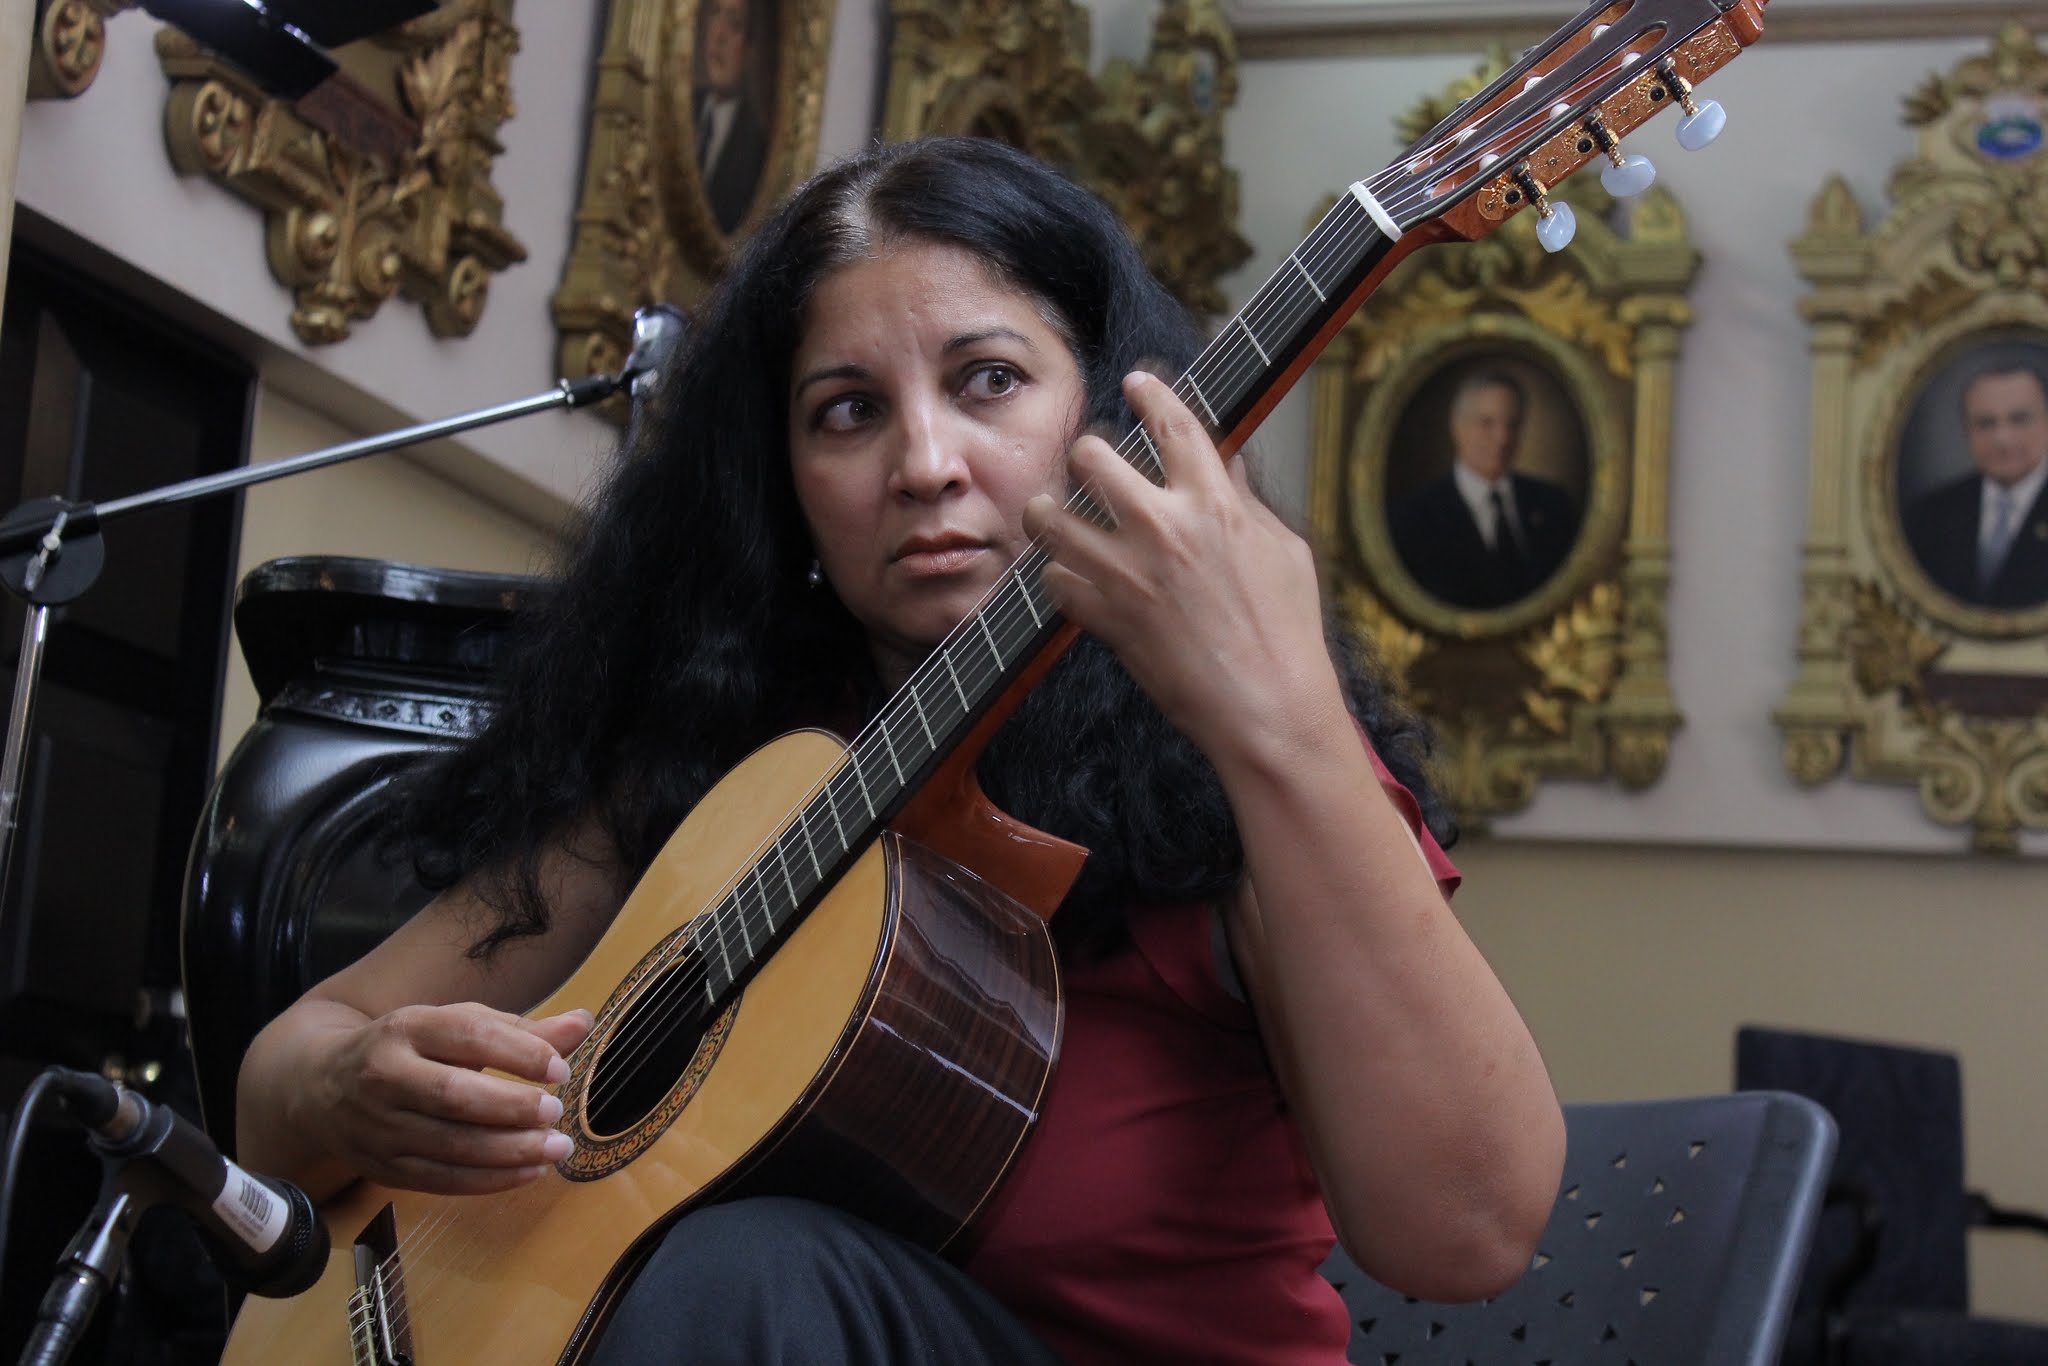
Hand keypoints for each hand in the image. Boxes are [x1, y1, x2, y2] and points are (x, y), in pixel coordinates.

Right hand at [309, 1002, 594, 1194]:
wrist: (320, 1086)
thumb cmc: (409, 1049)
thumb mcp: (455, 1025)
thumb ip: (519, 1030)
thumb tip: (582, 1024)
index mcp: (407, 1028)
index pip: (467, 1035)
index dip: (518, 1053)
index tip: (560, 1069)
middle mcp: (386, 1076)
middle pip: (453, 1095)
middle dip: (511, 1107)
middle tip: (556, 1111)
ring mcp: (379, 1126)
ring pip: (448, 1144)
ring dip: (509, 1151)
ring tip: (557, 1147)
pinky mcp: (382, 1167)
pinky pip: (440, 1179)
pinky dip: (489, 1180)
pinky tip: (530, 1171)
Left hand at [1022, 370, 1345, 768]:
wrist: (1266, 706)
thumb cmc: (1287, 632)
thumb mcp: (1284, 551)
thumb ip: (1247, 502)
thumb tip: (1228, 463)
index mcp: (1214, 504)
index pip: (1173, 425)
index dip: (1151, 394)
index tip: (1136, 382)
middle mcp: (1163, 528)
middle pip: (1094, 456)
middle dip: (1087, 452)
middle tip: (1089, 463)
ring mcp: (1127, 574)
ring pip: (1052, 516)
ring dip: (1048, 509)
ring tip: (1049, 511)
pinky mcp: (1105, 618)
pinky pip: (1055, 580)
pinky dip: (1058, 574)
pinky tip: (1068, 574)